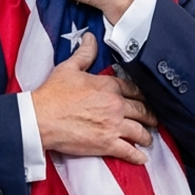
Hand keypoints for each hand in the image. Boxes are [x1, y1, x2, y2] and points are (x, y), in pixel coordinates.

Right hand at [32, 32, 156, 164]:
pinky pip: (129, 151)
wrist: (40, 118)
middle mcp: (116, 105)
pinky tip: (142, 158)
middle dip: (150, 116)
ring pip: (140, 131)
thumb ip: (84, 53)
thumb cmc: (52, 94)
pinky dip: (137, 156)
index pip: (135, 90)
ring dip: (146, 136)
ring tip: (148, 139)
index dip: (143, 96)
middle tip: (153, 120)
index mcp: (109, 86)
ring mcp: (114, 126)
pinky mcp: (107, 144)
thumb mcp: (68, 68)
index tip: (146, 100)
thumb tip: (89, 37)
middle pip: (142, 111)